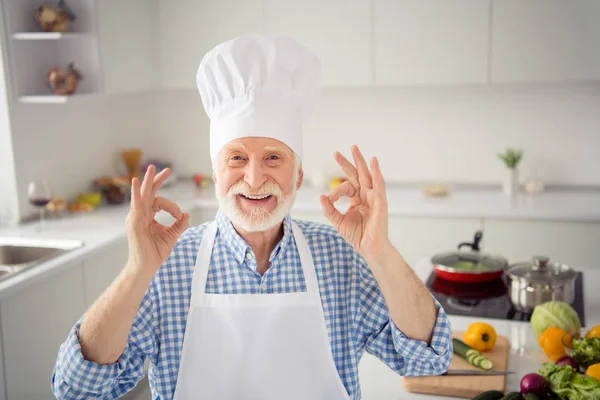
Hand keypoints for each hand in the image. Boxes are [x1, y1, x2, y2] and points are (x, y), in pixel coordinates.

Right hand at [125, 165, 189, 276]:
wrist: (146, 267)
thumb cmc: (156, 252)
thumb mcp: (172, 235)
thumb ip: (179, 224)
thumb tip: (186, 214)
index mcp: (147, 215)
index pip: (158, 200)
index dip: (172, 206)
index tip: (179, 216)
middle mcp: (140, 214)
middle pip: (148, 193)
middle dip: (155, 180)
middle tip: (163, 169)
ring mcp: (136, 218)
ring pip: (143, 196)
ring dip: (147, 182)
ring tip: (151, 169)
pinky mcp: (135, 224)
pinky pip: (136, 205)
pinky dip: (137, 194)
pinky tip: (137, 183)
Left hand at [320, 145, 390, 259]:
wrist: (369, 248)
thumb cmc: (357, 236)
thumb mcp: (338, 221)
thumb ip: (330, 209)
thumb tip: (321, 196)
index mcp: (357, 199)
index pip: (346, 187)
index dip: (336, 191)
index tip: (329, 198)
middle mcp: (366, 195)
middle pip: (356, 175)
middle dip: (347, 163)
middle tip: (336, 153)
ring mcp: (374, 197)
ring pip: (367, 175)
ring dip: (361, 161)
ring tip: (354, 148)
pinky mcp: (380, 201)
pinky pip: (379, 184)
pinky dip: (377, 172)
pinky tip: (373, 161)